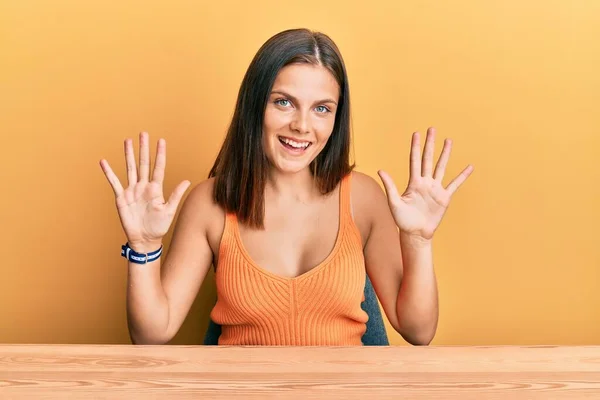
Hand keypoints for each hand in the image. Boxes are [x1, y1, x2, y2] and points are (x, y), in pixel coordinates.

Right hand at [99, 132, 190, 251]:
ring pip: (130, 169)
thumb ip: (176, 195)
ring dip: (128, 155)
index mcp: (156, 188)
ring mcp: (132, 191)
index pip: (158, 167)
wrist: (145, 239)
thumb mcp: (169, 210)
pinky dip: (109, 173)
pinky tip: (104, 162)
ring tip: (128, 141)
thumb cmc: (159, 226)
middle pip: (143, 163)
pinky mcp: (121, 198)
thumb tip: (187, 180)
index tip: (161, 141)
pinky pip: (115, 183)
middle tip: (144, 133)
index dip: (160, 154)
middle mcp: (143, 186)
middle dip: (144, 148)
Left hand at [378, 127, 472, 240]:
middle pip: (428, 159)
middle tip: (432, 129)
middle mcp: (425, 182)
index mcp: (413, 183)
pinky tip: (469, 167)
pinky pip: (455, 184)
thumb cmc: (403, 220)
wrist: (416, 234)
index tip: (416, 133)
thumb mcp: (394, 203)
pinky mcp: (444, 198)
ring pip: (441, 167)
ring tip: (448, 141)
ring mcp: (435, 189)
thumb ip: (390, 186)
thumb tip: (380, 170)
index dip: (416, 147)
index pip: (414, 160)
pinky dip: (462, 176)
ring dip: (445, 154)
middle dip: (430, 144)